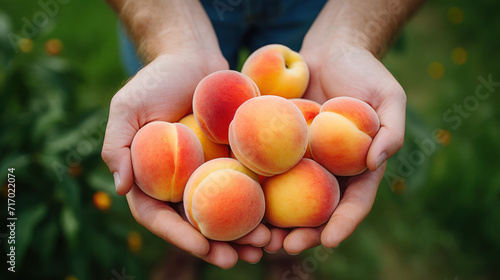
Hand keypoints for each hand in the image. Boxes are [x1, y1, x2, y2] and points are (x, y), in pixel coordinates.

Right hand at [101, 52, 269, 267]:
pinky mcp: (235, 159)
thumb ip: (116, 146)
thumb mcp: (127, 108)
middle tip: (239, 259)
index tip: (203, 249)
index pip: (159, 216)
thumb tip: (120, 188)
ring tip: (265, 247)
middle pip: (196, 222)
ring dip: (244, 233)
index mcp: (151, 178)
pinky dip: (262, 204)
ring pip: (226, 210)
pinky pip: (248, 186)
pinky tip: (280, 218)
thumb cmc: (156, 80)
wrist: (193, 58)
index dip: (179, 236)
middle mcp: (180, 182)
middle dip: (217, 245)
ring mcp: (209, 172)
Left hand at [264, 42, 405, 253]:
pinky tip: (238, 197)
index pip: (353, 202)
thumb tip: (376, 162)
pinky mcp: (278, 144)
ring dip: (273, 220)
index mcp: (357, 168)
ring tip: (257, 237)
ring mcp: (301, 159)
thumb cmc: (364, 72)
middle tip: (284, 246)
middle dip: (303, 233)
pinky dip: (254, 186)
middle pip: (316, 210)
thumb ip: (391, 129)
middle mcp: (328, 170)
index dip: (343, 224)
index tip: (330, 242)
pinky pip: (266, 167)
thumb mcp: (389, 96)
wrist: (330, 51)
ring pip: (287, 197)